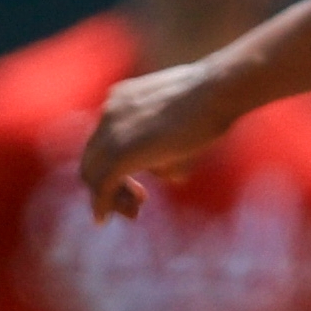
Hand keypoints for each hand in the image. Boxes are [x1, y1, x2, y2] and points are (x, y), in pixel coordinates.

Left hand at [78, 60, 240, 220]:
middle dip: (109, 185)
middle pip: (94, 158)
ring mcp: (111, 130)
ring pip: (93, 173)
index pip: (104, 140)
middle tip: (137, 203)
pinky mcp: (120, 151)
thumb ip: (167, 145)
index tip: (141, 185)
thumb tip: (167, 174)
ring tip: (134, 212)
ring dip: (109, 197)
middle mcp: (110, 112)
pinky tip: (104, 219)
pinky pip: (102, 184)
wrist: (217, 91)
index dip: (116, 166)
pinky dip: (101, 204)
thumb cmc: (215, 102)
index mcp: (122, 99)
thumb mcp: (184, 122)